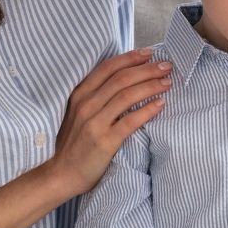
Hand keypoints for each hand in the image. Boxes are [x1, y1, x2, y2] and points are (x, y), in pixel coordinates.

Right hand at [46, 48, 169, 195]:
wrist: (60, 174)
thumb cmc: (72, 144)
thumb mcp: (77, 113)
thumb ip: (95, 98)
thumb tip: (123, 83)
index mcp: (79, 94)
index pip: (108, 68)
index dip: (130, 58)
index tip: (148, 53)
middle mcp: (86, 104)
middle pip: (121, 79)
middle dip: (146, 69)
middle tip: (166, 66)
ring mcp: (95, 122)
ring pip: (127, 95)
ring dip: (150, 86)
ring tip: (167, 83)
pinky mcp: (104, 141)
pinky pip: (130, 121)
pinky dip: (148, 110)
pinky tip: (161, 104)